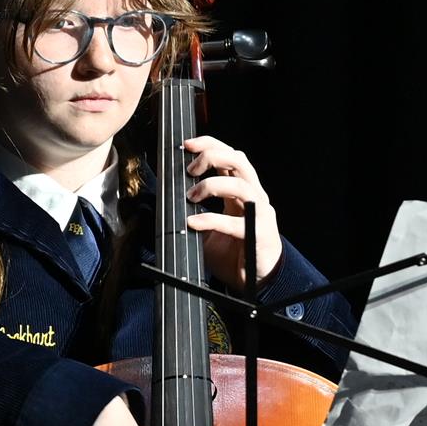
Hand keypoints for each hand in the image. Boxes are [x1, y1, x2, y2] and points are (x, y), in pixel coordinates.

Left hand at [181, 135, 283, 290]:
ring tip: (191, 196)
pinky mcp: (260, 235)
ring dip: (212, 185)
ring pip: (241, 186)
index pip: (230, 155)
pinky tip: (193, 223)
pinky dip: (211, 220)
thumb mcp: (210, 226)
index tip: (187, 145)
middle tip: (190, 168)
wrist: (257, 281)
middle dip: (212, 157)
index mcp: (243, 190)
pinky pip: (236, 224)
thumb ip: (197, 211)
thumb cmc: (234, 252)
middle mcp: (254, 197)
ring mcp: (260, 214)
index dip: (210, 144)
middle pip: (239, 161)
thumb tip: (166, 201)